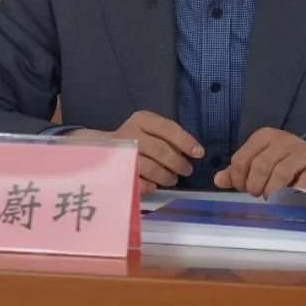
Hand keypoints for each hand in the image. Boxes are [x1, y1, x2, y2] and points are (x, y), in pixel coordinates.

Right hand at [73, 110, 203, 194]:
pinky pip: (137, 181)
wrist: (106, 147)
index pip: (168, 128)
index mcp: (142, 119)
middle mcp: (131, 133)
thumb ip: (170, 137)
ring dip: (166, 176)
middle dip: (178, 162)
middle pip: (161, 150)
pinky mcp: (118, 170)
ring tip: (173, 179)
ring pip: (150, 167)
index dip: (186, 141)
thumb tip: (194, 151)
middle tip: (187, 170)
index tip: (199, 153)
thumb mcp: (152, 128)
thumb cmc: (138, 137)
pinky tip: (155, 186)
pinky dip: (149, 185)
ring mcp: (123, 152)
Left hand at [213, 128, 305, 197]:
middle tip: (257, 194)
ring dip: (272, 192)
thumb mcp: (261, 160)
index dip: (238, 178)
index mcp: (265, 136)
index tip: (243, 188)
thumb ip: (240, 171)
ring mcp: (302, 152)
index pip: (241, 158)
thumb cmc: (286, 161)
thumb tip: (218, 180)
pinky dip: (293, 196)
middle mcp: (283, 140)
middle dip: (254, 186)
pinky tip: (289, 199)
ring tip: (271, 197)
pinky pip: (302, 184)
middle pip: (260, 166)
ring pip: (280, 174)